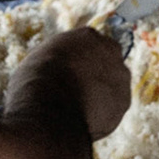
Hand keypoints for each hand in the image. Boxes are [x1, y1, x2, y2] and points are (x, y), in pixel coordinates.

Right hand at [10, 28, 130, 140]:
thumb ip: (57, 61)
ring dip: (101, 98)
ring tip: (78, 113)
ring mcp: (120, 75)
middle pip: (106, 64)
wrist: (49, 109)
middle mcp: (109, 50)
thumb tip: (55, 71)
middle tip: (77, 95)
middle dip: (95, 78)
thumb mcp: (38, 62)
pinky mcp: (124, 101)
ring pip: (113, 87)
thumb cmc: (34, 84)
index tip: (69, 77)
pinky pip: (113, 109)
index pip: (88, 47)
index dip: (79, 64)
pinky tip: (84, 122)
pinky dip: (102, 117)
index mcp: (86, 36)